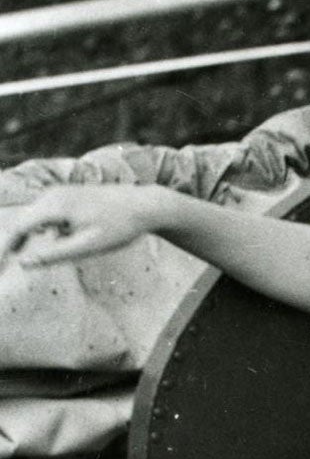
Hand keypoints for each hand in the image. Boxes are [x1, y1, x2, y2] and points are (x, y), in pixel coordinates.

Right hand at [0, 184, 167, 268]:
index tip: (4, 266)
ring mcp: (60, 193)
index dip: (7, 247)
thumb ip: (55, 254)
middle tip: (19, 265)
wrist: (146, 205)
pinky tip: (85, 233)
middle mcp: (52, 195)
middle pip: (25, 222)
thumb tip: (23, 263)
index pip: (19, 228)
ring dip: (41, 237)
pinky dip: (55, 230)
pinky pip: (52, 216)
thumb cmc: (119, 227)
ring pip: (39, 220)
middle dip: (18, 243)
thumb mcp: (88, 246)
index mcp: (54, 206)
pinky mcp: (69, 196)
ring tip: (81, 241)